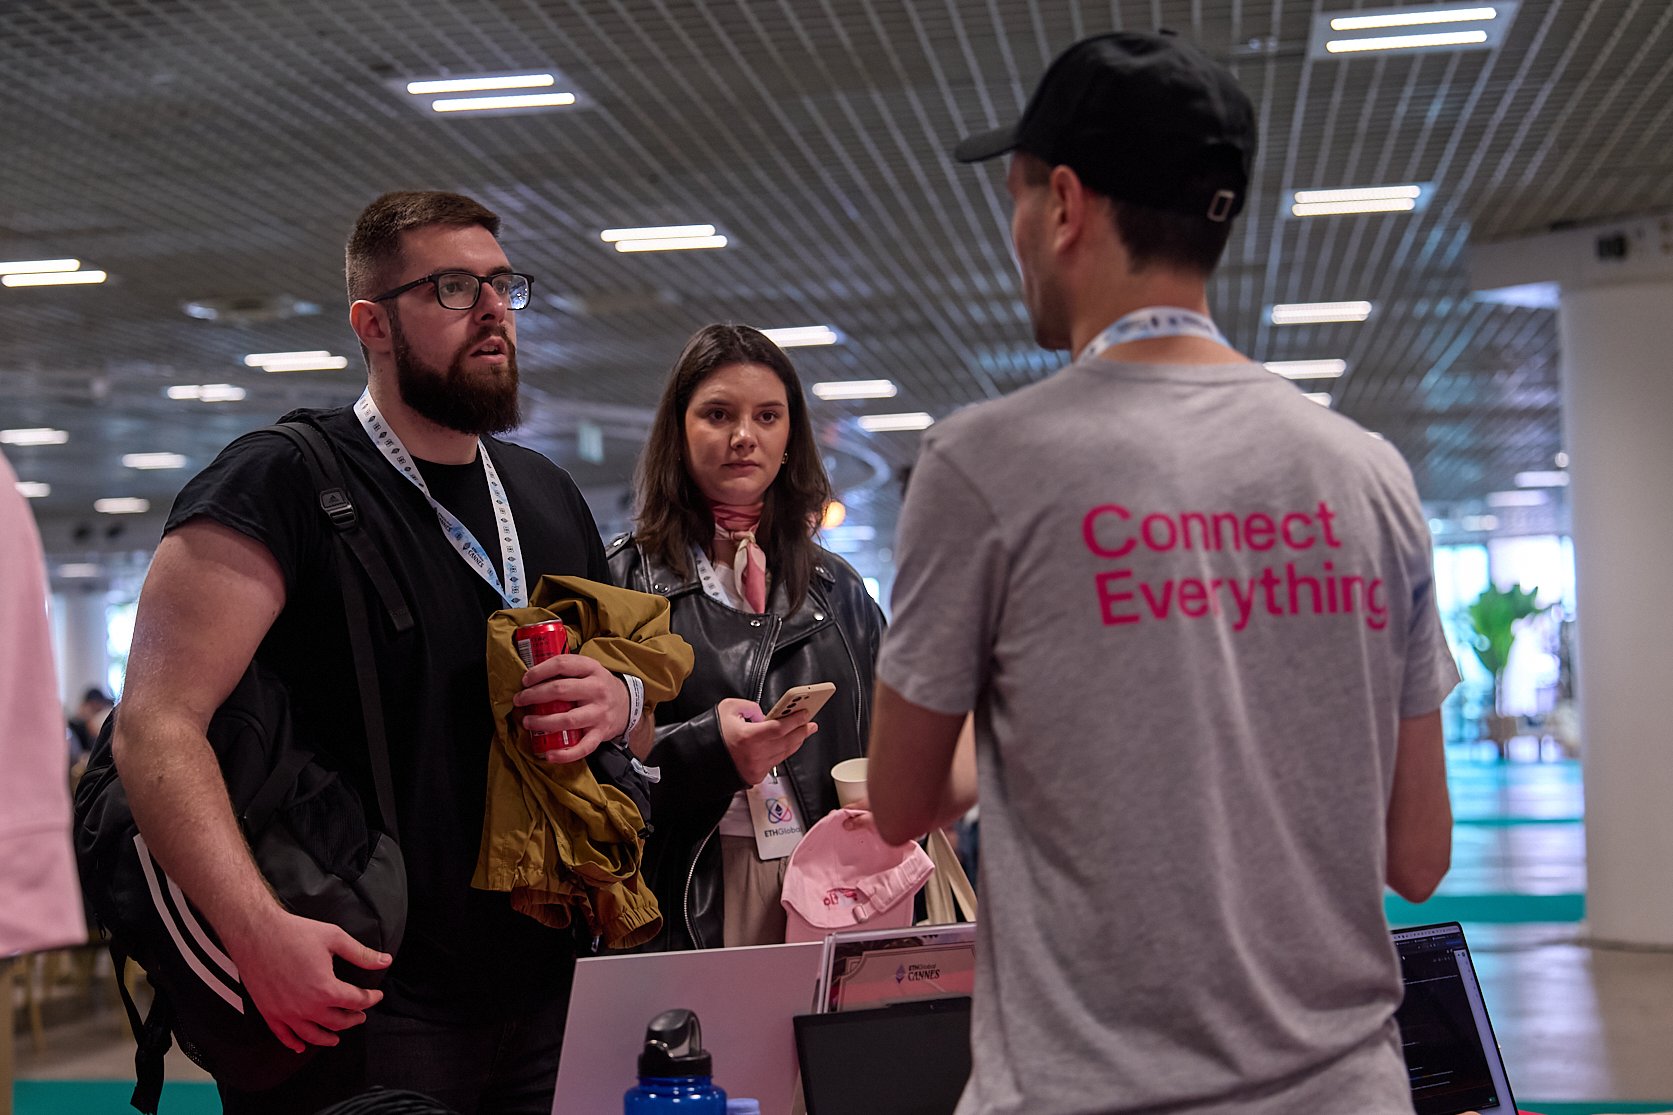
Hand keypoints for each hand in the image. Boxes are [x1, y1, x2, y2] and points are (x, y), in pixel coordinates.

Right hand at [222, 909, 389, 1052]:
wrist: (256, 934)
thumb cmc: (295, 933)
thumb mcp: (335, 938)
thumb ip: (361, 954)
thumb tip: (386, 961)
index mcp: (325, 989)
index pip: (356, 1001)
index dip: (370, 999)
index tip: (377, 995)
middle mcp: (307, 1007)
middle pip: (337, 1022)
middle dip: (353, 1019)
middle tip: (360, 1015)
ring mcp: (286, 1013)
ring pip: (312, 1035)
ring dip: (327, 1038)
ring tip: (336, 1038)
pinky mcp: (269, 1013)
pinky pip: (283, 1036)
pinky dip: (293, 1044)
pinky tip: (300, 1047)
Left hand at [513, 654, 630, 762]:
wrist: (626, 704)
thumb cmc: (597, 686)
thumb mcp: (588, 670)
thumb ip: (566, 670)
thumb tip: (530, 677)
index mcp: (592, 669)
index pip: (562, 664)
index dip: (540, 671)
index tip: (525, 680)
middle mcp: (597, 690)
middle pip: (561, 690)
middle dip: (534, 696)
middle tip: (519, 700)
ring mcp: (600, 713)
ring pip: (568, 719)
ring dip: (543, 722)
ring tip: (527, 722)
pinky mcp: (601, 733)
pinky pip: (583, 747)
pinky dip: (565, 754)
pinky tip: (548, 754)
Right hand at [717, 697, 817, 785]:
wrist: (699, 758)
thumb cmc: (712, 733)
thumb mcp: (728, 708)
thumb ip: (751, 707)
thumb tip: (765, 715)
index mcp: (748, 737)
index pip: (780, 728)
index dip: (795, 720)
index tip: (804, 713)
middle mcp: (754, 755)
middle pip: (787, 742)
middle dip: (801, 731)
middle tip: (810, 723)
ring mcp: (756, 768)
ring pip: (784, 754)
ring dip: (796, 742)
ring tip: (803, 732)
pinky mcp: (755, 776)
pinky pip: (775, 762)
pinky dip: (783, 752)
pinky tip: (788, 745)